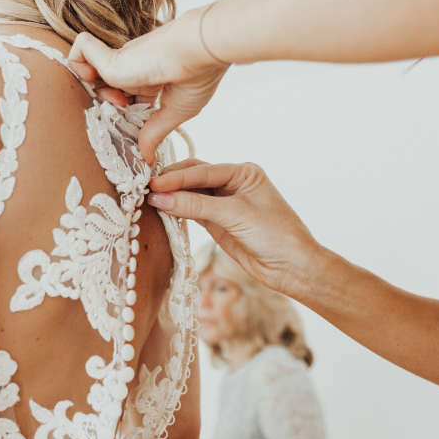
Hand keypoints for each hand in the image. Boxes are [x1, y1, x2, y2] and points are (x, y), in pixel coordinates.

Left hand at [68, 6, 229, 164]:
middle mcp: (134, 68)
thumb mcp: (177, 112)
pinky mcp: (112, 56)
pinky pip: (80, 52)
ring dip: (92, 87)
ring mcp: (122, 60)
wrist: (202, 51)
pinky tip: (94, 77)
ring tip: (115, 98)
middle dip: (106, 102)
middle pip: (104, 87)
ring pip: (89, 71)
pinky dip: (78, 64)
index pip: (126, 97)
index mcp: (151, 80)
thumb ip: (156, 133)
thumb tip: (147, 159)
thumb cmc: (199, 75)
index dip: (124, 112)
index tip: (133, 124)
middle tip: (122, 107)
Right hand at [147, 159, 323, 295]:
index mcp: (243, 172)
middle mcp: (233, 184)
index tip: (154, 182)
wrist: (292, 268)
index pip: (203, 170)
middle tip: (145, 188)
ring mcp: (224, 203)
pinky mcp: (217, 222)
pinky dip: (177, 212)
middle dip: (171, 182)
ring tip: (147, 199)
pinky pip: (191, 212)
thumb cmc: (275, 235)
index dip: (177, 177)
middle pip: (194, 177)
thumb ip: (196, 206)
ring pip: (190, 195)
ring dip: (171, 197)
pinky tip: (161, 211)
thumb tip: (160, 198)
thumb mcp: (235, 215)